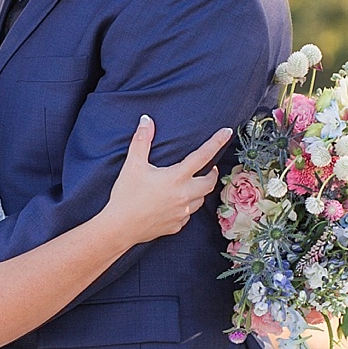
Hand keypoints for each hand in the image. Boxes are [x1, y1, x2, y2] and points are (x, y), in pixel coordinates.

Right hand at [104, 115, 231, 245]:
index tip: (227, 132)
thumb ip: (141, 141)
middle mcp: (184, 196)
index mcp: (176, 178)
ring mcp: (182, 213)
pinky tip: (177, 204)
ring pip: (201, 200)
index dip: (216, 142)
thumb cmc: (126, 195)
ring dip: (200, 190)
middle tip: (209, 167)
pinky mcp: (176, 226)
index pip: (202, 156)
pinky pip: (188, 215)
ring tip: (193, 184)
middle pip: (210, 182)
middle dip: (212, 173)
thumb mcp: (133, 165)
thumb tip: (146, 120)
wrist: (120, 228)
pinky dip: (187, 207)